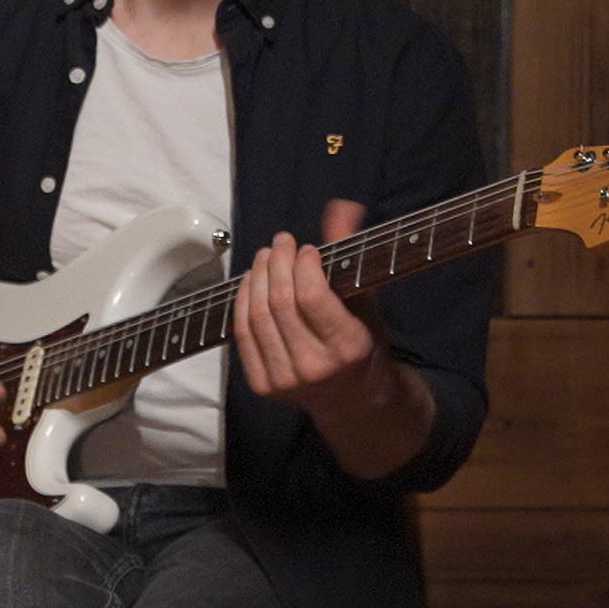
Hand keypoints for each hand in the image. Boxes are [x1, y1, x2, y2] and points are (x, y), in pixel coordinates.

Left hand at [233, 199, 378, 405]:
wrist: (353, 400)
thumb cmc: (363, 343)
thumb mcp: (367, 301)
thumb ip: (351, 254)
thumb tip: (343, 207)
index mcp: (348, 347)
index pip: (312, 297)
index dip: (303, 265)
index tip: (307, 249)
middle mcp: (314, 367)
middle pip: (280, 303)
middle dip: (277, 264)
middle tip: (280, 243)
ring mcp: (284, 379)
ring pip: (257, 316)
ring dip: (257, 277)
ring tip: (265, 257)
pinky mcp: (262, 385)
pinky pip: (241, 333)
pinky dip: (241, 301)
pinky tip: (251, 281)